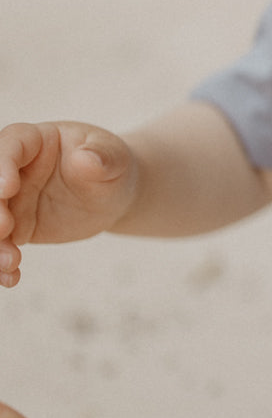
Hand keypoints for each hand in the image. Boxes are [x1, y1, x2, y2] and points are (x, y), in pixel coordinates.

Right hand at [0, 121, 137, 286]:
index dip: (2, 164)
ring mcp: (11, 199)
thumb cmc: (112, 167)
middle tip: (5, 228)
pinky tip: (12, 277)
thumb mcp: (115, 159)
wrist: (112, 196)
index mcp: (37, 140)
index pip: (12, 144)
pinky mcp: (15, 226)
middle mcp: (15, 168)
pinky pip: (1, 244)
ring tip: (12, 262)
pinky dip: (2, 262)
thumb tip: (86, 160)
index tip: (7, 187)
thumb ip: (103, 158)